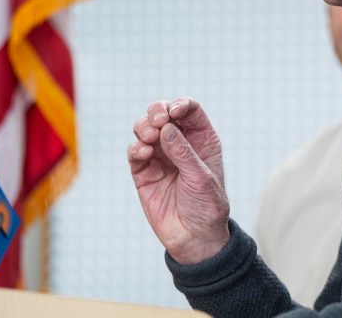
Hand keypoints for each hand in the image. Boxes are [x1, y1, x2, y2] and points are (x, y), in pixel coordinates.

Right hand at [128, 97, 229, 263]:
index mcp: (201, 139)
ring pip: (145, 129)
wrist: (195, 237)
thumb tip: (167, 127)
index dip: (181, 104)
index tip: (174, 111)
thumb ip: (183, 152)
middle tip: (158, 120)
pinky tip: (144, 153)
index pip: (190, 110)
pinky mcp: (143, 172)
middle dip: (157, 111)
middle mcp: (179, 143)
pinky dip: (136, 148)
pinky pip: (134, 152)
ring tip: (151, 138)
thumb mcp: (201, 177)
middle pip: (163, 113)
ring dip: (144, 127)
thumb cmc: (206, 206)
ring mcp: (160, 156)